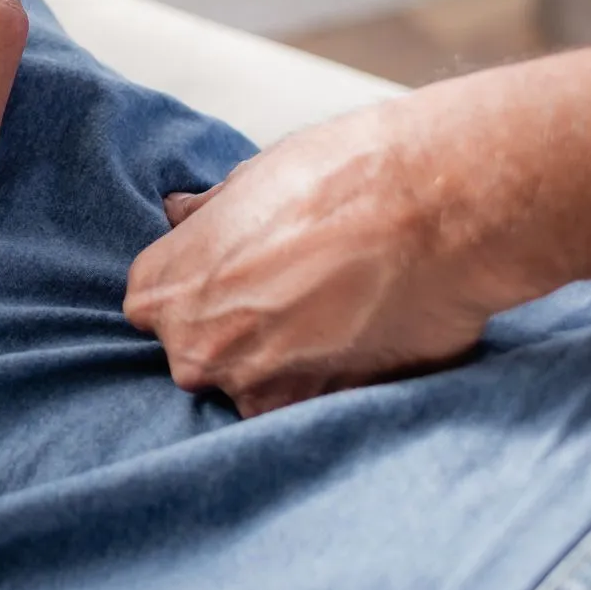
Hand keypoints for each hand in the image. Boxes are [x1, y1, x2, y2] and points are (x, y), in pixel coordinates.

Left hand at [123, 96, 520, 417]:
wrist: (436, 208)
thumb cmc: (341, 178)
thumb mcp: (251, 179)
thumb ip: (207, 217)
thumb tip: (179, 213)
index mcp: (165, 288)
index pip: (154, 307)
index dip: (199, 290)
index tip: (236, 275)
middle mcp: (196, 349)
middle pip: (200, 353)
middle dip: (236, 330)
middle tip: (294, 290)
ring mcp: (255, 389)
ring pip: (254, 385)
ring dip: (286, 360)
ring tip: (336, 311)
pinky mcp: (320, 412)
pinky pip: (306, 406)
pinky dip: (329, 381)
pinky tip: (360, 337)